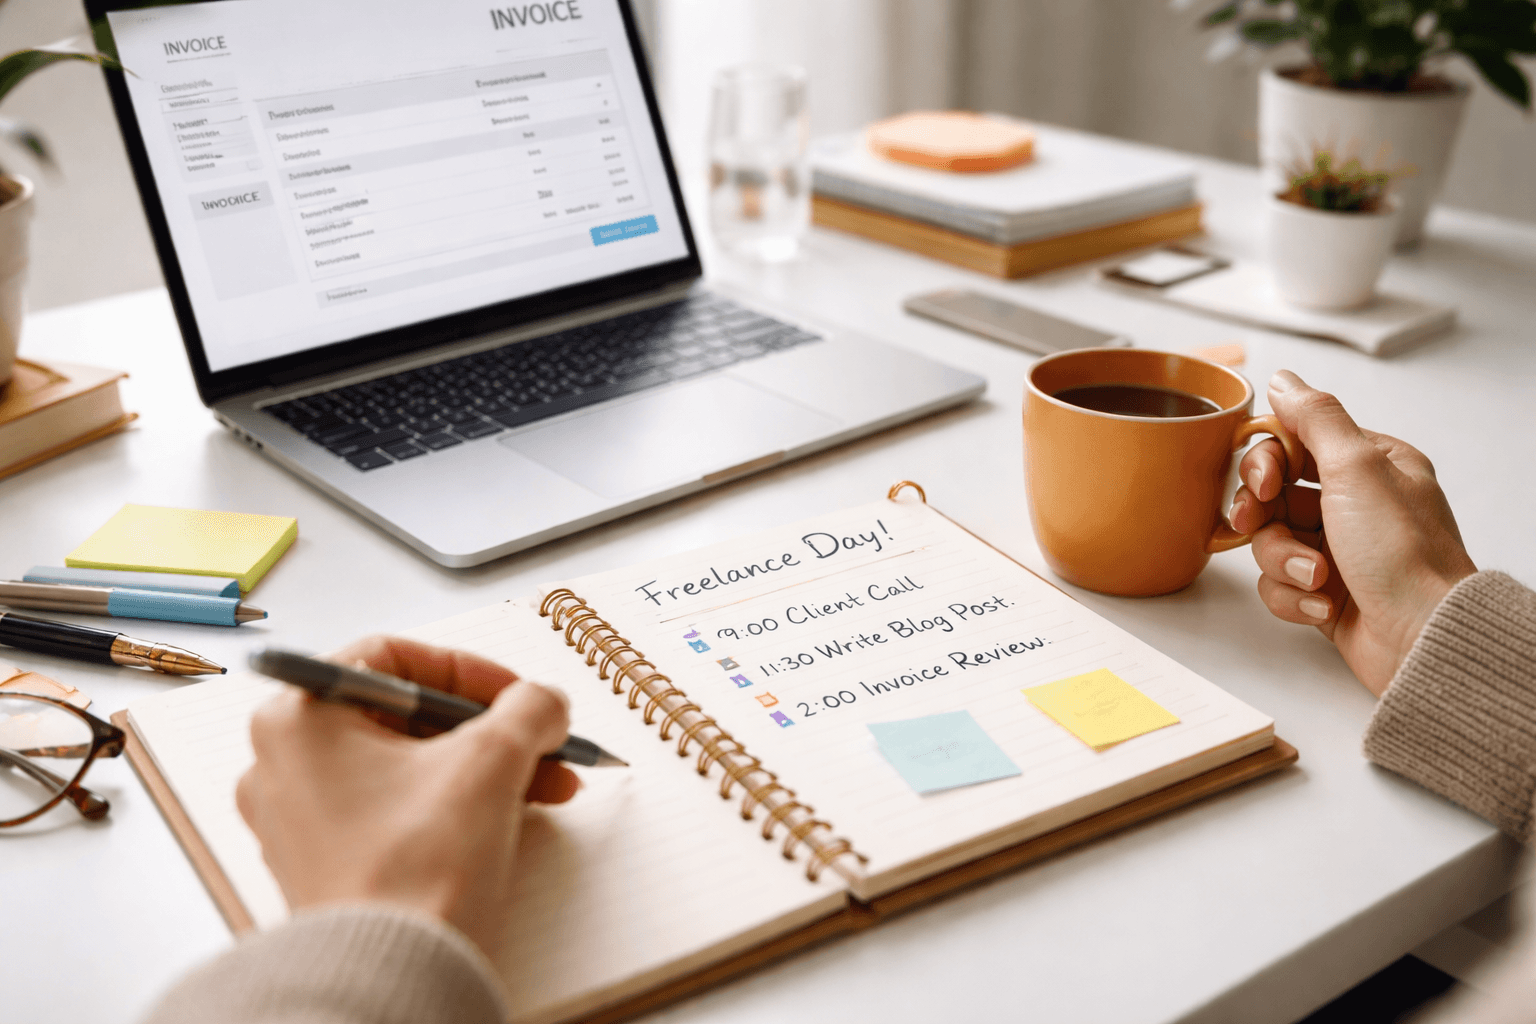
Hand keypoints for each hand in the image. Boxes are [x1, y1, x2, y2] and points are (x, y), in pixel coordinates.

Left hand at [235, 636, 577, 959]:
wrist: (393, 975)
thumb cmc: (413, 871)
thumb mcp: (491, 760)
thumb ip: (528, 709)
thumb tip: (543, 702)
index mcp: (299, 717)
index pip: (393, 655)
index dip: (468, 668)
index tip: (515, 693)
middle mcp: (284, 763)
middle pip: (405, 714)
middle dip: (490, 728)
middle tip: (540, 740)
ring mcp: (300, 818)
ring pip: (407, 765)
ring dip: (484, 766)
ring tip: (545, 785)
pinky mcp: (326, 863)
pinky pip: (396, 810)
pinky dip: (453, 804)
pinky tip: (508, 816)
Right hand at [1229, 370, 1477, 696]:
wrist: (1422, 638)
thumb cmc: (1403, 554)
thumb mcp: (1357, 468)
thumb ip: (1316, 418)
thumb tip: (1285, 380)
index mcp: (1371, 466)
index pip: (1295, 442)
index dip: (1267, 460)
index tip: (1265, 481)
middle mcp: (1355, 504)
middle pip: (1272, 494)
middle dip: (1262, 513)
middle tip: (1257, 521)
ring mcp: (1338, 549)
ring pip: (1270, 541)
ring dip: (1284, 561)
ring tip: (1317, 577)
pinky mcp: (1324, 591)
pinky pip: (1279, 583)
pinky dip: (1293, 595)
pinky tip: (1322, 605)